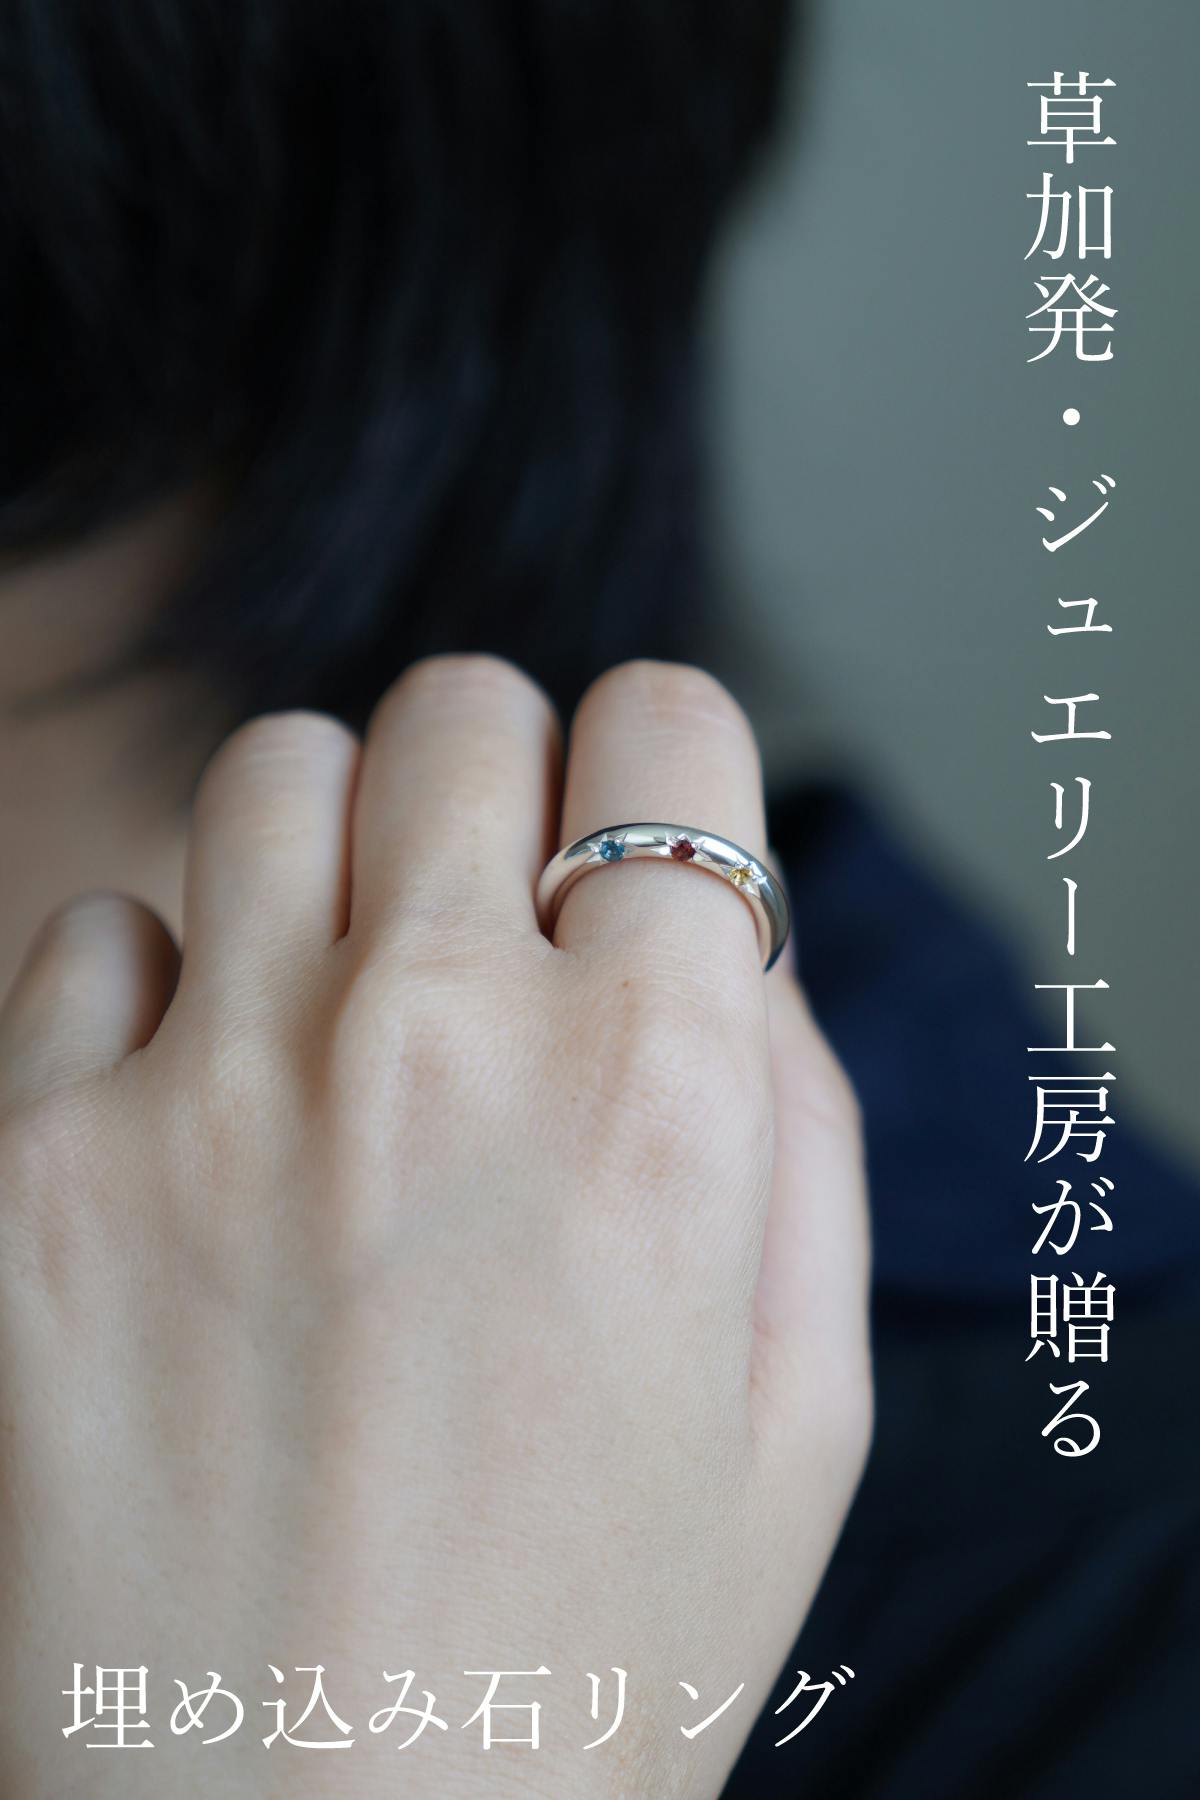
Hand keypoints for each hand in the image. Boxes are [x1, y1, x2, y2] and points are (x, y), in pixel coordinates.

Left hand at [0, 656, 869, 1798]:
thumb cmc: (574, 1664)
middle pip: (459, 711)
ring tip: (337, 986)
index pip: (669, 736)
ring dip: (328, 850)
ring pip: (272, 770)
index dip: (661, 772)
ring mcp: (216, 1092)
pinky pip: (95, 938)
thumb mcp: (800, 1413)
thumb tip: (725, 946)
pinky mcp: (33, 1167)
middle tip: (484, 901)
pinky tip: (198, 1119)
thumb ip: (795, 1123)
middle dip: (493, 778)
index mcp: (657, 1095)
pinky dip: (156, 996)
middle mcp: (438, 1044)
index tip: (626, 839)